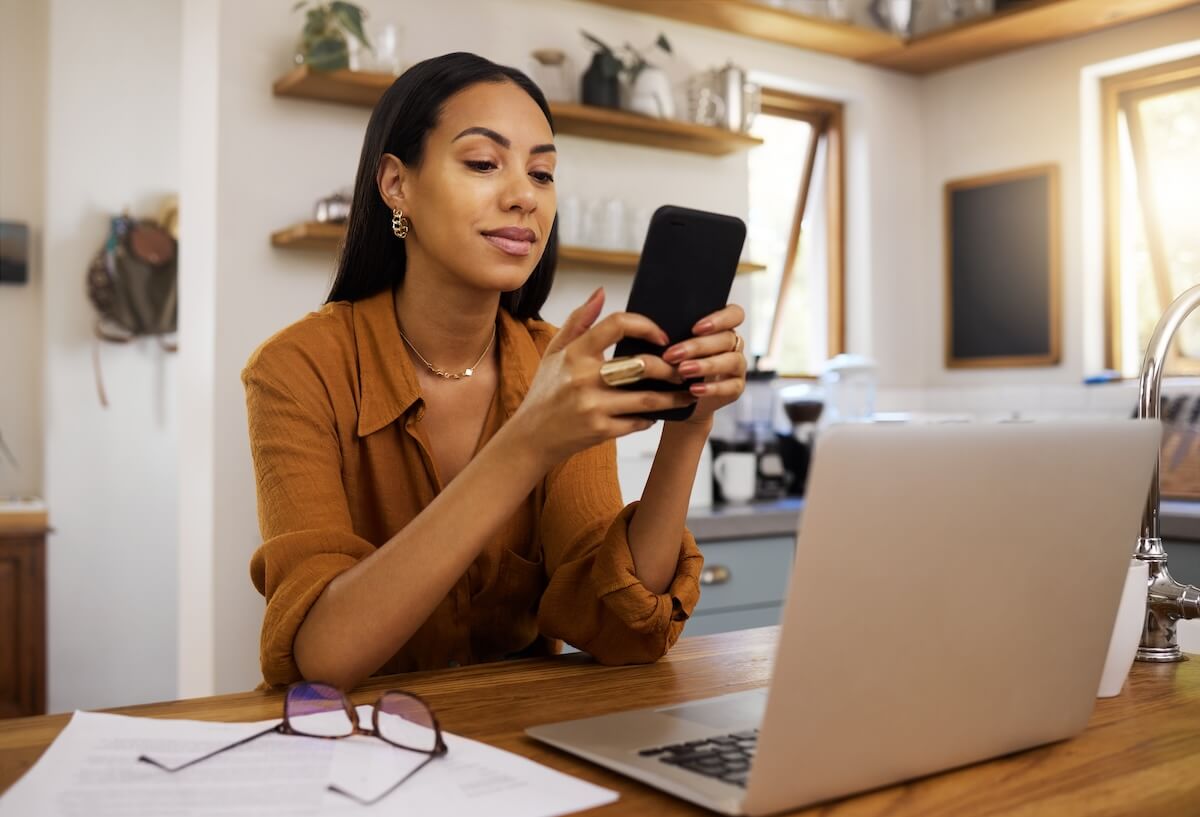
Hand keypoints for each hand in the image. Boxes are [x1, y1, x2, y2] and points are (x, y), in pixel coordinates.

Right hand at [509, 288, 697, 468]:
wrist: (531, 437)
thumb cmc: (545, 391)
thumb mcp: (554, 353)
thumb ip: (578, 321)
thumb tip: (601, 292)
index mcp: (575, 353)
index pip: (617, 324)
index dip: (646, 326)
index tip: (662, 337)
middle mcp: (584, 378)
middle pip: (642, 365)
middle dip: (669, 368)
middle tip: (682, 370)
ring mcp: (593, 406)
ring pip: (647, 398)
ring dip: (672, 397)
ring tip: (686, 394)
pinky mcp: (600, 431)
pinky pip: (637, 422)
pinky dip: (651, 419)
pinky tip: (655, 415)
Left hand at [661, 304, 746, 425]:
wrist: (683, 397)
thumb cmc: (677, 364)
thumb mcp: (675, 346)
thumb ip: (674, 334)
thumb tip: (653, 328)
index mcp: (722, 329)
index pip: (734, 314)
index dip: (719, 319)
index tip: (695, 328)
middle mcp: (733, 345)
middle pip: (726, 338)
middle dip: (698, 346)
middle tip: (673, 354)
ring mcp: (737, 366)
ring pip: (731, 361)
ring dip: (706, 365)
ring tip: (682, 371)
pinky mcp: (736, 388)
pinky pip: (730, 387)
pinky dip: (711, 388)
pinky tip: (693, 390)